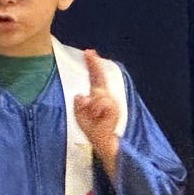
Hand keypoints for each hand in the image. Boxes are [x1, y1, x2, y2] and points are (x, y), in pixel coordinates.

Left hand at [74, 50, 120, 180]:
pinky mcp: (114, 108)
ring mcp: (111, 102)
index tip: (89, 52)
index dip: (93, 65)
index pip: (95, 78)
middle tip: (89, 53)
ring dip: (92, 106)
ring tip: (94, 116)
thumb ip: (79, 105)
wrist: (104, 143)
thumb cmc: (94, 130)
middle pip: (99, 79)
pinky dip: (96, 109)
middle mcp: (106, 97)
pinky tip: (98, 116)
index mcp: (98, 97)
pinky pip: (101, 103)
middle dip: (94, 65)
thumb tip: (81, 95)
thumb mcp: (80, 116)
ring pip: (98, 94)